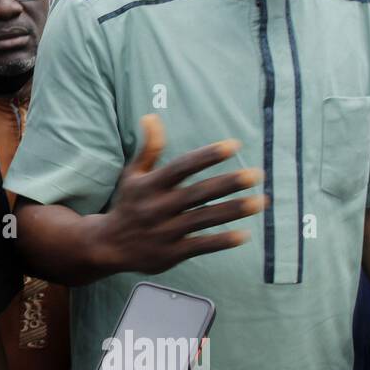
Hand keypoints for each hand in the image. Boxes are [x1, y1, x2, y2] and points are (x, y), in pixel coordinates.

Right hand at [99, 114, 265, 273]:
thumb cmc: (128, 204)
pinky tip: (245, 234)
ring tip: (261, 201)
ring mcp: (166, 231)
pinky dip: (223, 241)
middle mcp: (158, 207)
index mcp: (150, 185)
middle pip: (199, 193)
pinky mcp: (172, 253)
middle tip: (256, 174)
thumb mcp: (133, 175)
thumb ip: (149, 148)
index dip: (208, 156)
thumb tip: (151, 116)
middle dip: (229, 183)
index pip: (183, 167)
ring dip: (234, 210)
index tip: (234, 145)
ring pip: (205, 218)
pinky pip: (201, 246)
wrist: (108, 245)